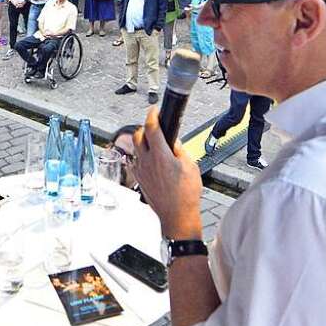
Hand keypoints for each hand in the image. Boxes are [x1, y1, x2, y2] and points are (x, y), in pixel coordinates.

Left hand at [129, 107, 203, 238]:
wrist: (177, 216)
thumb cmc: (185, 195)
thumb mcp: (191, 166)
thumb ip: (180, 150)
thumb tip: (173, 141)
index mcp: (160, 155)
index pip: (151, 127)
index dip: (152, 114)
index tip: (155, 110)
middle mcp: (146, 161)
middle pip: (138, 135)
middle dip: (146, 127)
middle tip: (156, 127)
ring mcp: (140, 170)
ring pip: (135, 148)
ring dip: (143, 142)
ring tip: (155, 144)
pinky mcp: (138, 179)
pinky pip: (135, 161)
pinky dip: (141, 156)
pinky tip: (151, 160)